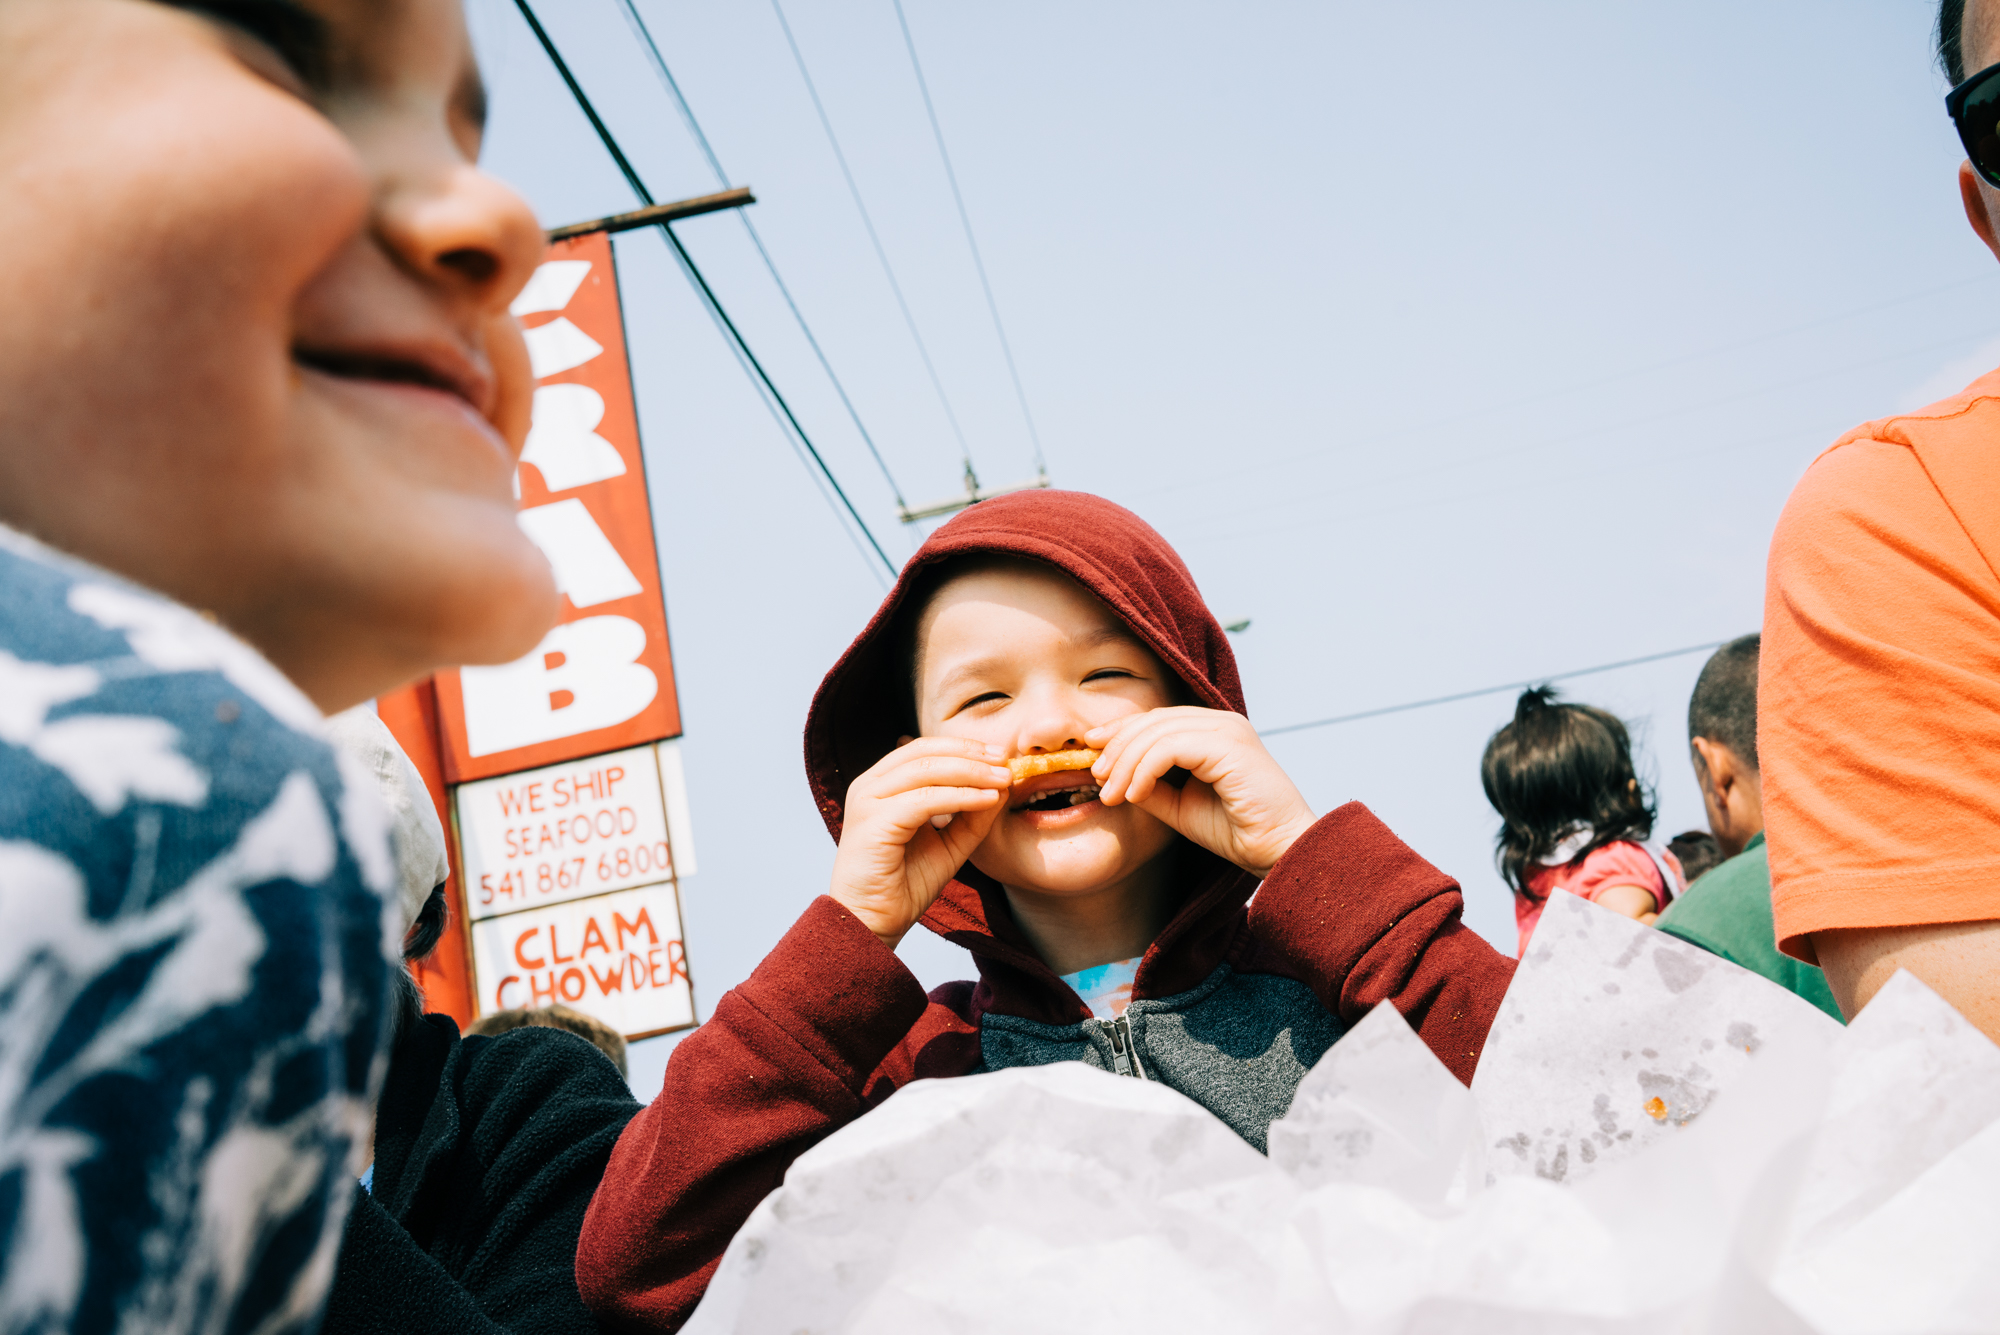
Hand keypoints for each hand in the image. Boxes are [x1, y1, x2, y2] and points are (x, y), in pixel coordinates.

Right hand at [828, 737, 1012, 948]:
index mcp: (881, 785)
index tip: (1000, 754)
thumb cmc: (904, 885)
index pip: (924, 749)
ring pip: (926, 770)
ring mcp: (867, 802)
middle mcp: (869, 786)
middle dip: (971, 754)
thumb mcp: (948, 844)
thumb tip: (1002, 785)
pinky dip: (960, 797)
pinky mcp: (873, 823)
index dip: (964, 747)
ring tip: (1004, 779)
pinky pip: (924, 800)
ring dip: (971, 772)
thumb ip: (971, 816)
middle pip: (925, 752)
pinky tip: (986, 800)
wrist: (873, 923)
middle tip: (1007, 760)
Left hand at [1086, 707, 1314, 878]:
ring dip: (1126, 763)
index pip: (1157, 719)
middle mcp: (1222, 722)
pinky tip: (1134, 794)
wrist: (1280, 851)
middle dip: (1117, 746)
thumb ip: (1151, 787)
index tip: (1092, 752)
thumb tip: (1113, 777)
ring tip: (1111, 794)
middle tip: (1096, 777)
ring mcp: (1227, 729)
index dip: (1120, 732)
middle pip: (1153, 720)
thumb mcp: (1181, 807)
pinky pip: (1169, 748)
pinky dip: (1144, 770)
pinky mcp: (1228, 745)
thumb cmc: (1238, 831)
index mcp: (1214, 731)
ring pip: (1157, 732)